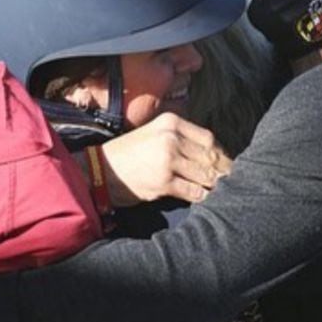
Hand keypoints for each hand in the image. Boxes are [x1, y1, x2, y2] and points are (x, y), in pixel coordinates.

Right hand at [101, 112, 231, 205]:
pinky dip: (201, 197)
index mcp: (170, 122)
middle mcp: (171, 138)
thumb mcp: (153, 134)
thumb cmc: (127, 154)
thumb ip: (180, 139)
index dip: (219, 154)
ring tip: (212, 191)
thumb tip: (213, 157)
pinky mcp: (164, 182)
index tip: (221, 165)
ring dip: (210, 186)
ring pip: (206, 176)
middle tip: (222, 181)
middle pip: (211, 157)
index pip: (208, 139)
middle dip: (219, 172)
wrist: (100, 171)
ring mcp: (168, 160)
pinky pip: (195, 192)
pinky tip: (199, 198)